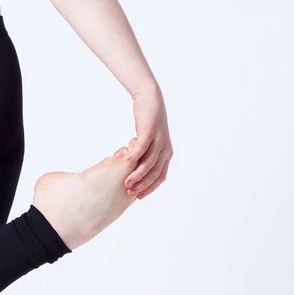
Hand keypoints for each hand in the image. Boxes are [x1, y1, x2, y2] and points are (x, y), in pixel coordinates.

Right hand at [123, 84, 172, 198]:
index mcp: (166, 154)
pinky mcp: (150, 131)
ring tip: (127, 182)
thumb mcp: (147, 141)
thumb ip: (143, 154)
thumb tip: (132, 168)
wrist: (149, 98)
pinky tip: (128, 162)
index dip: (150, 188)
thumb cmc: (146, 121)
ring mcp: (159, 140)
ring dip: (138, 174)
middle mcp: (165, 149)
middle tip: (129, 192)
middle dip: (142, 185)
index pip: (160, 176)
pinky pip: (143, 146)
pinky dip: (136, 155)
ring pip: (149, 163)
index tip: (139, 196)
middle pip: (155, 172)